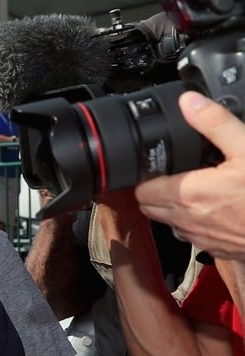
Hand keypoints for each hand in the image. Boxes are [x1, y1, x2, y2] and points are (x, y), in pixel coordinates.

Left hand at [135, 92, 244, 260]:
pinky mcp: (215, 249)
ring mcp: (200, 238)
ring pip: (170, 223)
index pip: (143, 190)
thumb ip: (215, 123)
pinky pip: (192, 235)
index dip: (147, 176)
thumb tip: (190, 102)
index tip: (159, 165)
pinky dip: (195, 222)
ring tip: (195, 189)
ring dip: (173, 208)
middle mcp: (187, 221)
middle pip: (150, 208)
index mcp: (189, 194)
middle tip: (174, 174)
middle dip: (155, 191)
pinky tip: (215, 207)